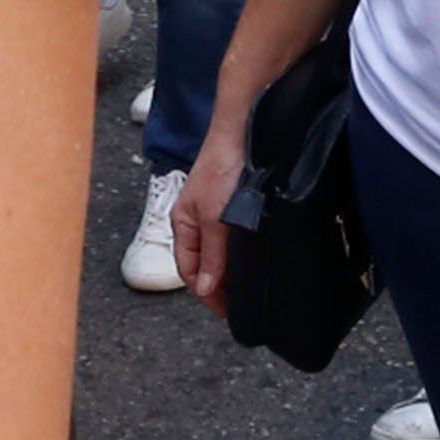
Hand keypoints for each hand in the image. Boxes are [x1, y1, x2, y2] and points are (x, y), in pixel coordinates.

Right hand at [173, 122, 246, 314]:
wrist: (244, 129)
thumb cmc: (223, 167)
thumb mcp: (216, 218)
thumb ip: (212, 254)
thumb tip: (205, 288)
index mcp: (184, 224)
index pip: (189, 271)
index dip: (207, 293)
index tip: (228, 310)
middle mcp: (197, 219)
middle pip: (204, 262)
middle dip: (219, 284)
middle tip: (241, 301)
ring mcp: (215, 210)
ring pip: (220, 250)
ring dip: (231, 267)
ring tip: (249, 283)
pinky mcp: (235, 201)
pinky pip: (234, 235)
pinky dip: (242, 250)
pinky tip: (255, 254)